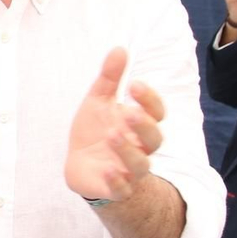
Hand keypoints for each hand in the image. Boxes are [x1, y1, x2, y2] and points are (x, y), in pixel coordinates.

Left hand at [65, 48, 164, 202]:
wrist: (80, 165)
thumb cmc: (95, 130)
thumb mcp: (98, 101)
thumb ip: (109, 78)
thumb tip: (119, 48)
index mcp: (139, 125)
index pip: (156, 113)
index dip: (149, 100)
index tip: (134, 84)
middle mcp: (139, 148)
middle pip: (154, 139)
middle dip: (144, 125)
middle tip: (128, 112)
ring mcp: (128, 170)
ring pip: (140, 165)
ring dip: (129, 150)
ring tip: (112, 134)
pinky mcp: (113, 188)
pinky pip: (122, 189)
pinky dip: (117, 181)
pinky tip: (107, 170)